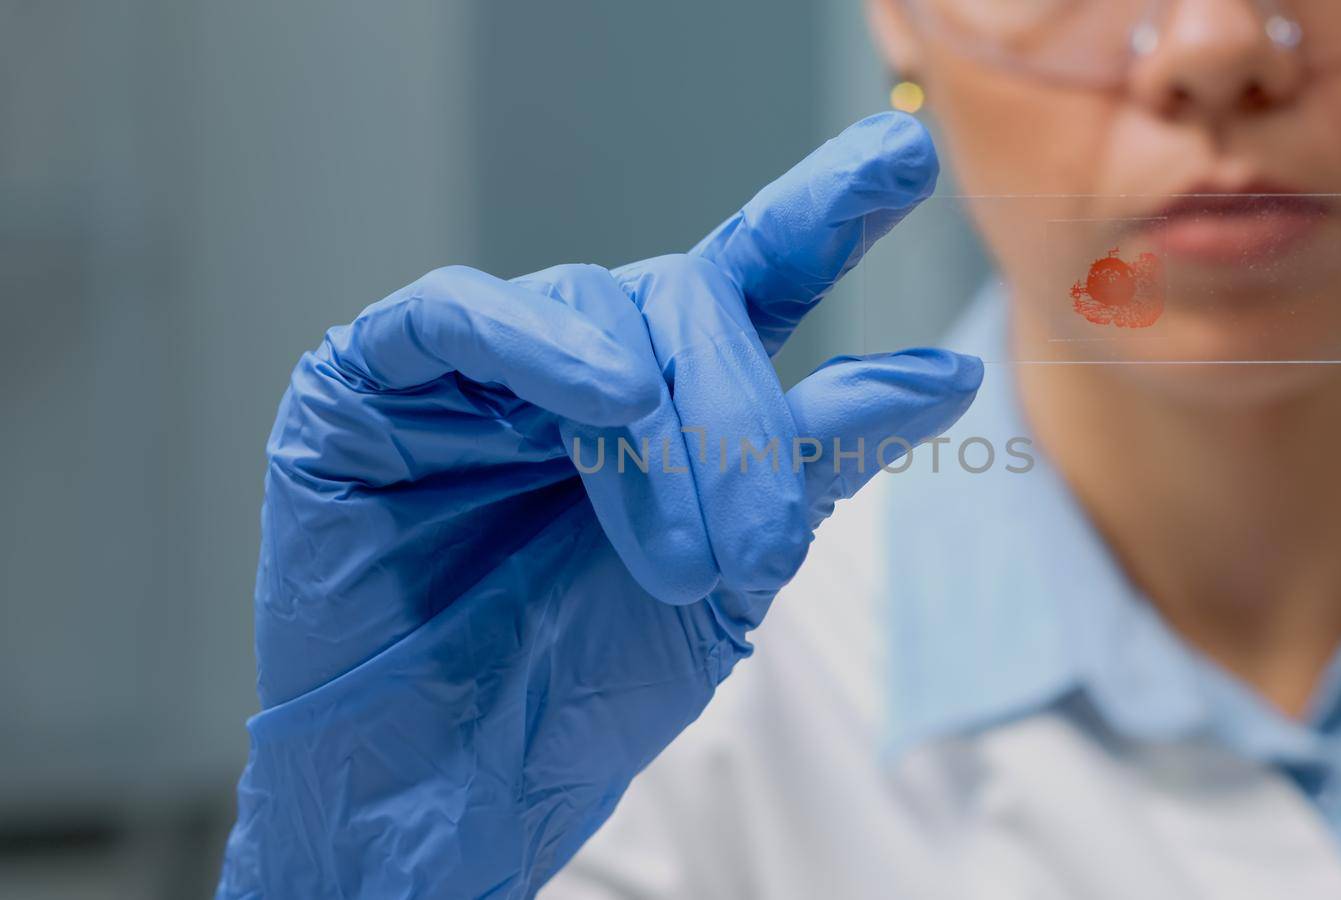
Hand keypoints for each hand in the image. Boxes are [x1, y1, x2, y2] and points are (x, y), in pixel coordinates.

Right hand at [217, 112, 981, 897]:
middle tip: (759, 547)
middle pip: (684, 301)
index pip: (750, 278)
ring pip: (594, 312)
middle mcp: (574, 362)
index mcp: (661, 399)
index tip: (903, 160)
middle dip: (739, 419)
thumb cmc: (582, 685)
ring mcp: (474, 367)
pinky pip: (456, 316)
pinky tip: (606, 399)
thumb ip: (816, 457)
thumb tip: (942, 372)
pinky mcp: (369, 382)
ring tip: (682, 558)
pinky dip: (541, 344)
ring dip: (659, 432)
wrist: (449, 789)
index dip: (822, 214)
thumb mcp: (733, 570)